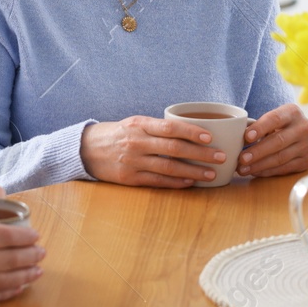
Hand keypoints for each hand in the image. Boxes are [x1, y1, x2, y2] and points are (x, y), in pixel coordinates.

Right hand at [80, 115, 228, 186]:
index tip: (210, 136)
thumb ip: (158, 127)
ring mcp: (133, 162)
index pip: (170, 127)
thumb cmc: (118, 134)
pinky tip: (190, 183)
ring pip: (169, 168)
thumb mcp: (135, 123)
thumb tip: (190, 130)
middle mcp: (137, 143)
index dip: (191, 132)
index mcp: (140, 125)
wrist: (86, 150)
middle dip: (200, 153)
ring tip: (211, 174)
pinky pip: (158, 181)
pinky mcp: (130, 179)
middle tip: (220, 156)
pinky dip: (176, 183)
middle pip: (174, 149)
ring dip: (193, 172)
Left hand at [238, 104, 307, 177]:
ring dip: (259, 165)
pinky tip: (255, 172)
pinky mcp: (306, 161)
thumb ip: (257, 125)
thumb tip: (235, 139)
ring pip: (280, 158)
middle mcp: (303, 128)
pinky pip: (284, 169)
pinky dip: (267, 171)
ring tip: (243, 169)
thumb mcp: (272, 119)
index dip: (260, 128)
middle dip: (257, 152)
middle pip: (278, 141)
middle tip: (241, 159)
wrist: (303, 133)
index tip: (246, 137)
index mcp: (292, 112)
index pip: (275, 119)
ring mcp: (307, 146)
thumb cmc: (281, 124)